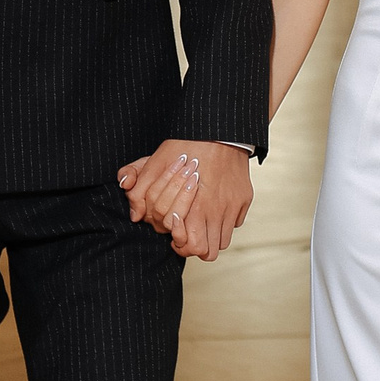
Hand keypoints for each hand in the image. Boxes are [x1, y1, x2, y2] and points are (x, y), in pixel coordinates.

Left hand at [118, 140, 253, 259]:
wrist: (219, 128)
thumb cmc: (186, 145)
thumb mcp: (155, 164)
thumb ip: (139, 191)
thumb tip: (135, 214)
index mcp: (194, 209)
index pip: (190, 247)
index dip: (180, 244)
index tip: (174, 230)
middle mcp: (216, 212)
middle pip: (209, 252)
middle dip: (195, 246)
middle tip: (186, 231)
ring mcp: (233, 207)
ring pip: (223, 241)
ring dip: (210, 235)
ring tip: (199, 221)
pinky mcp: (244, 199)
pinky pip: (235, 222)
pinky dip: (224, 220)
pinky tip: (214, 206)